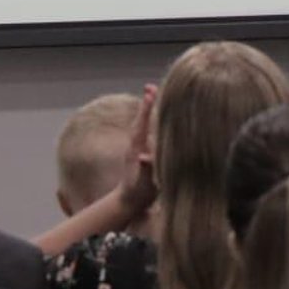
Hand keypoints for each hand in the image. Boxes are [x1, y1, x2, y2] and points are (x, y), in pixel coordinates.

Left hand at [117, 83, 158, 215]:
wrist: (128, 202)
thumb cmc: (138, 193)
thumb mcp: (143, 183)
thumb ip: (144, 169)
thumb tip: (143, 157)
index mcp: (136, 148)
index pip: (142, 123)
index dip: (146, 108)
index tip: (150, 92)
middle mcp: (137, 144)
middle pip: (143, 119)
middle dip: (147, 103)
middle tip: (150, 86)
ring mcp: (140, 148)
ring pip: (146, 124)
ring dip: (150, 109)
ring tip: (154, 93)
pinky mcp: (144, 152)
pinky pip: (149, 132)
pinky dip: (153, 121)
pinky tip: (160, 116)